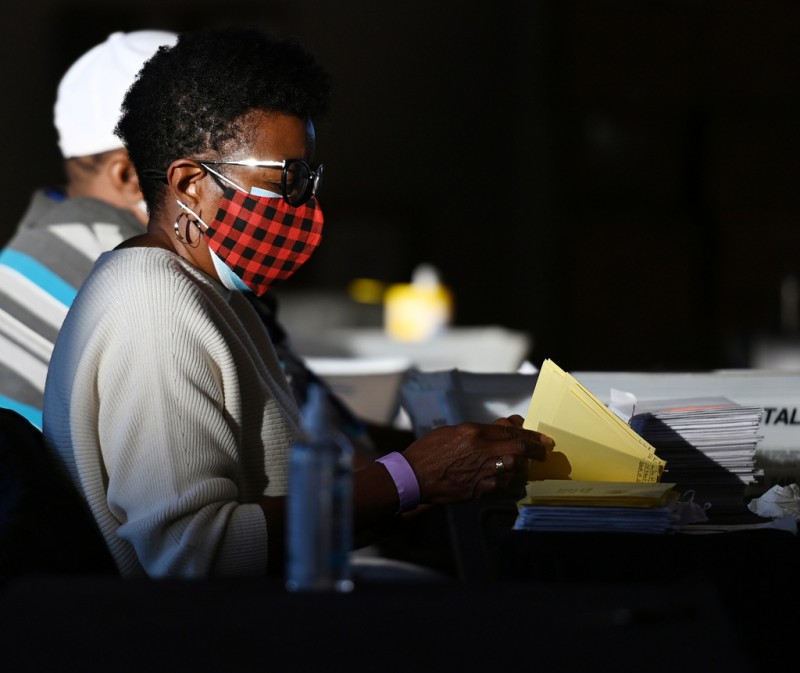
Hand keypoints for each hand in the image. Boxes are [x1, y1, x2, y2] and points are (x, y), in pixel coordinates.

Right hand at [402, 415, 553, 504]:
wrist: (414, 476)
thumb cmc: (429, 450)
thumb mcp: (454, 431)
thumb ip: (480, 431)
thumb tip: (502, 429)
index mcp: (475, 432)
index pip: (511, 432)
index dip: (532, 435)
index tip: (544, 439)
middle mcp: (482, 451)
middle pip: (519, 450)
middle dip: (536, 450)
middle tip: (544, 451)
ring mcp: (481, 472)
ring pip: (514, 469)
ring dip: (522, 467)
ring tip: (524, 465)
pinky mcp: (478, 489)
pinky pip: (502, 484)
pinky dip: (509, 480)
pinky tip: (509, 478)